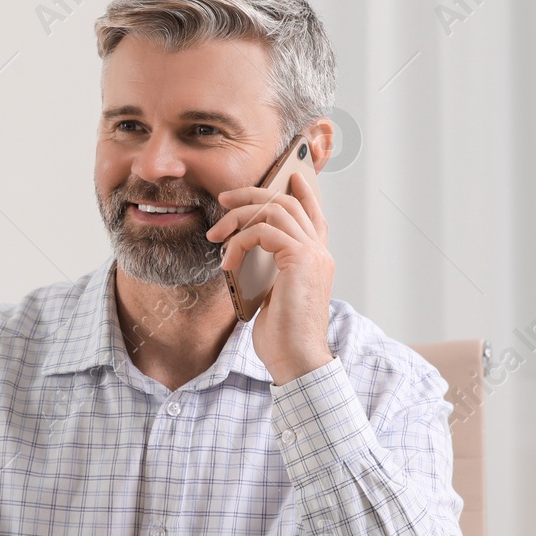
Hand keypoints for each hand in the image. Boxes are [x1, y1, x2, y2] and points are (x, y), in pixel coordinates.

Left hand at [207, 170, 334, 383]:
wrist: (297, 359)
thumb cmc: (283, 336)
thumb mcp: (274, 295)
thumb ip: (270, 270)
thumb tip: (247, 256)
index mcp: (316, 259)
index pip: (314, 214)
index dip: (302, 191)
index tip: (287, 175)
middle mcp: (319, 252)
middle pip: (288, 202)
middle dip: (252, 195)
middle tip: (223, 201)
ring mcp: (313, 254)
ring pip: (274, 210)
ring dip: (239, 216)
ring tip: (216, 235)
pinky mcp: (299, 259)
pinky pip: (263, 231)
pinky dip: (239, 242)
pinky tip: (227, 262)